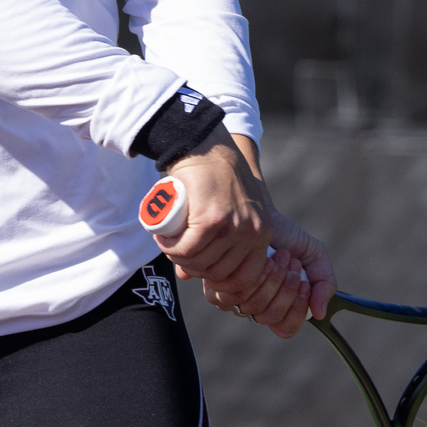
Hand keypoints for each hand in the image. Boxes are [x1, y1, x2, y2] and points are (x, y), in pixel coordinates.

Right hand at [151, 132, 337, 338]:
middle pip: (217, 273)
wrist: (205, 145)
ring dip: (177, 256)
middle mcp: (253, 233)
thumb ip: (219, 243)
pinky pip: (187, 248)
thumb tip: (188, 276)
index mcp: (263, 233)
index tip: (198, 267)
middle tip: (177, 249)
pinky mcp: (212, 219)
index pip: (244, 279)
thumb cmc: (214, 178)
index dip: (217, 281)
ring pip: (199, 261)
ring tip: (168, 241)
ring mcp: (233, 227)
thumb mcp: (230, 211)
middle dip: (192, 267)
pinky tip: (163, 238)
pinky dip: (170, 247)